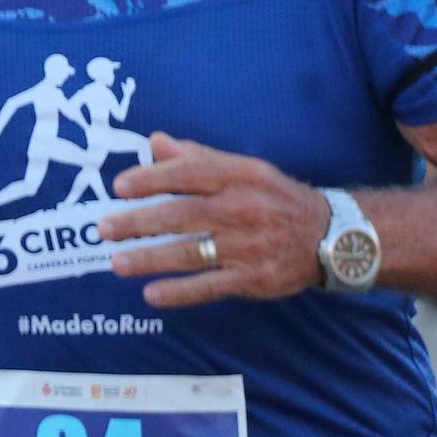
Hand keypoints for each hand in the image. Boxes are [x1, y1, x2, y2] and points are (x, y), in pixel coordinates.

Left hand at [98, 133, 330, 307]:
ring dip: (151, 258)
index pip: (189, 174)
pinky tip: (152, 294)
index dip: (153, 178)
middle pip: (183, 215)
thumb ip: (198, 157)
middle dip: (139, 222)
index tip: (119, 187)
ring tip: (117, 263)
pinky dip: (181, 292)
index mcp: (238, 177)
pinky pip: (211, 286)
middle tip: (104, 227)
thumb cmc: (275, 197)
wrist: (333, 236)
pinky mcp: (254, 278)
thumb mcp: (244, 169)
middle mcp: (242, 209)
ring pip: (191, 253)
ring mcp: (248, 246)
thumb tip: (155, 141)